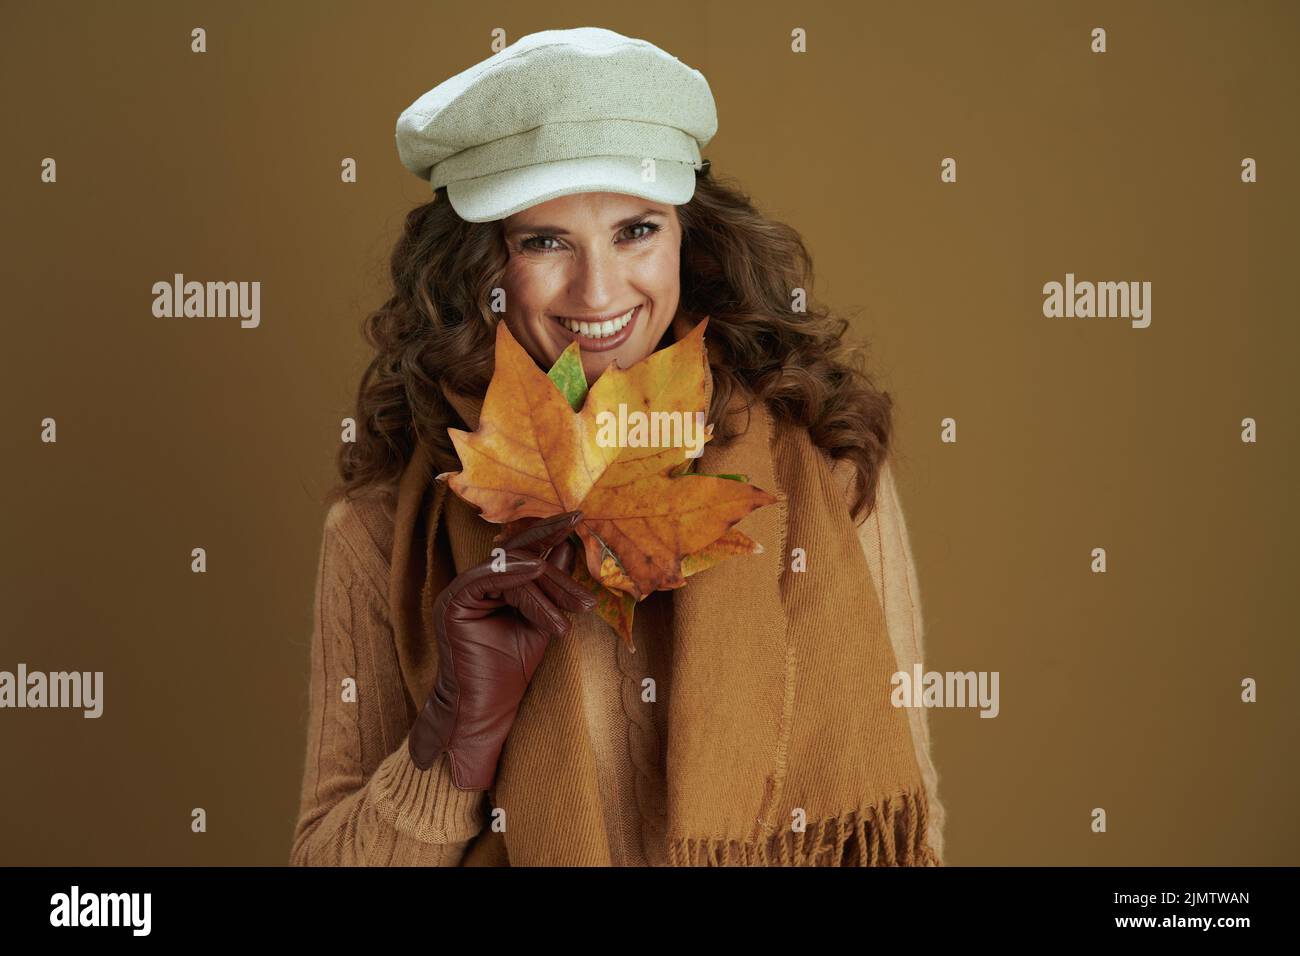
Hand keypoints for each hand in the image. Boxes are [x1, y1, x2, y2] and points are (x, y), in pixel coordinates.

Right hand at [408, 510, 595, 789]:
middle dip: (556, 557)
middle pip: (519, 554)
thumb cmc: (510, 672)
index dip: (550, 533)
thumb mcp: (542, 622)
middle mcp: (473, 583)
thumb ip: (551, 588)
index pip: (524, 551)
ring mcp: (461, 590)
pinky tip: (540, 572)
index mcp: (491, 585)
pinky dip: (516, 574)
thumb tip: (566, 548)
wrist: (487, 710)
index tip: (580, 520)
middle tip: (584, 557)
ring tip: (577, 609)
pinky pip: (487, 577)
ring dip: (549, 586)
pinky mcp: (454, 602)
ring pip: (511, 567)